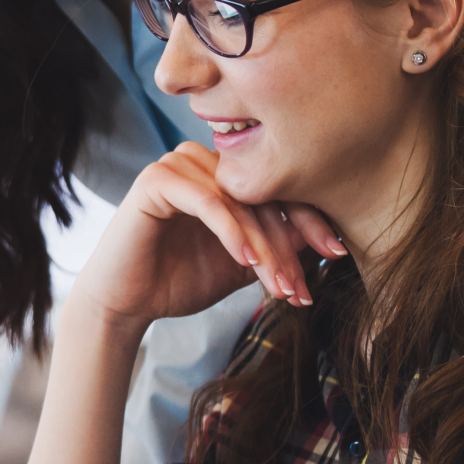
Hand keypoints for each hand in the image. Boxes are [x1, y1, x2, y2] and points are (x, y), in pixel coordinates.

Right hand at [69, 143, 342, 328]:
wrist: (125, 303)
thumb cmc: (179, 281)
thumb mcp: (242, 263)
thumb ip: (277, 244)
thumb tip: (327, 238)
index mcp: (224, 174)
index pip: (277, 189)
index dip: (311, 221)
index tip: (338, 253)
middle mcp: (203, 160)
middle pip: (262, 196)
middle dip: (287, 247)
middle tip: (302, 287)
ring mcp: (178, 165)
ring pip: (238, 202)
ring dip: (263, 247)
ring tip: (278, 286)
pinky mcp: (156, 180)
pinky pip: (207, 202)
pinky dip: (230, 233)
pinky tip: (245, 262)